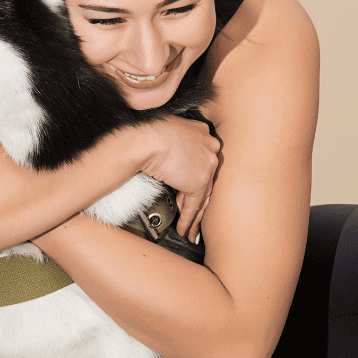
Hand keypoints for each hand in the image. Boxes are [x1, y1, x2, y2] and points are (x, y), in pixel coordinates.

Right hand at [140, 117, 220, 242]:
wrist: (147, 138)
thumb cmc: (151, 131)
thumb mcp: (169, 128)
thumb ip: (177, 138)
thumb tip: (169, 150)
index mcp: (203, 133)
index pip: (202, 159)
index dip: (194, 175)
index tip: (187, 186)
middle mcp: (210, 148)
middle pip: (206, 179)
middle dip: (197, 199)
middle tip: (191, 213)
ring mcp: (207, 166)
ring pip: (202, 196)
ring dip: (194, 216)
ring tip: (189, 229)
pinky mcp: (198, 183)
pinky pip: (193, 206)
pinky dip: (187, 221)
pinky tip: (183, 230)